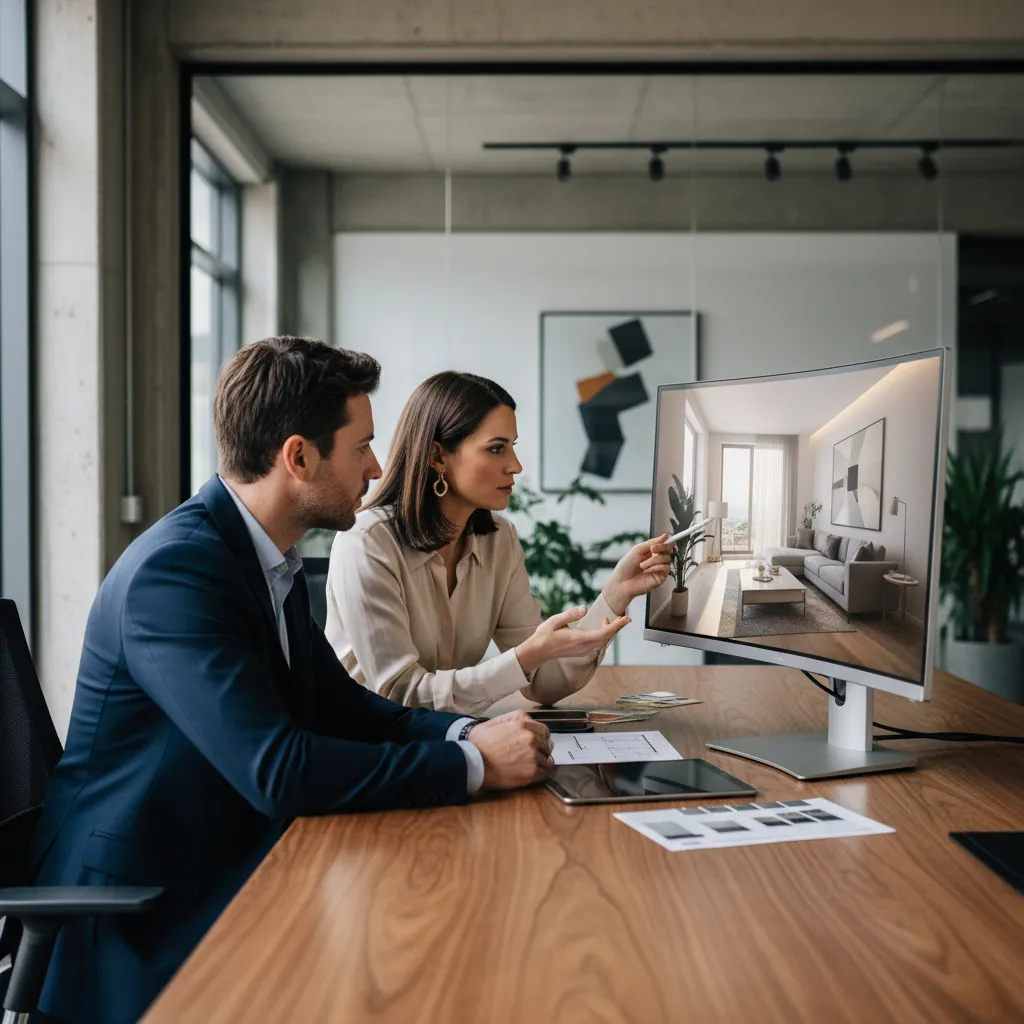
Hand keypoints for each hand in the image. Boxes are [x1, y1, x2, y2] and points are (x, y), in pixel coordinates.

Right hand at [467, 711, 552, 789]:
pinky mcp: (532, 772)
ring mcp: (533, 755)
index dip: (540, 737)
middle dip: (541, 750)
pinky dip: (539, 774)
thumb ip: (513, 718)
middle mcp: (531, 737)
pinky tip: (529, 774)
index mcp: (522, 724)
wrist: (473, 763)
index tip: (536, 743)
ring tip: (528, 766)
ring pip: (546, 760)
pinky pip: (544, 773)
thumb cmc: (479, 743)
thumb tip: (526, 720)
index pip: (544, 730)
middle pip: (547, 745)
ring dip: (540, 763)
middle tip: (531, 755)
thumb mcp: (495, 722)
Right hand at [515, 605, 629, 674]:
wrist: (537, 652)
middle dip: (616, 627)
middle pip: (606, 638)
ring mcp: (583, 651)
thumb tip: (584, 608)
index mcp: (578, 638)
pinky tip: (601, 626)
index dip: (616, 626)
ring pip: (603, 641)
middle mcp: (583, 647)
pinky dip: (603, 635)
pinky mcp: (581, 651)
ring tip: (612, 619)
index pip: (603, 634)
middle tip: (624, 617)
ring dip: (610, 631)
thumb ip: (570, 614)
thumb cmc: (544, 635)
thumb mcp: (554, 621)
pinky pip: (598, 643)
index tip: (626, 619)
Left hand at [602, 534, 673, 614]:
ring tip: (642, 565)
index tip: (667, 537)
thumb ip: (651, 542)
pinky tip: (646, 571)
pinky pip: (665, 568)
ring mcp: (659, 569)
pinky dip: (655, 567)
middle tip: (652, 550)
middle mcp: (657, 560)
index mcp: (651, 552)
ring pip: (667, 559)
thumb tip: (666, 535)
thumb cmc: (626, 566)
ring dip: (654, 560)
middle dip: (661, 548)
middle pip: (669, 550)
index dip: (667, 541)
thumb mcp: (637, 550)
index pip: (665, 544)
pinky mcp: (661, 578)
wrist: (621, 582)